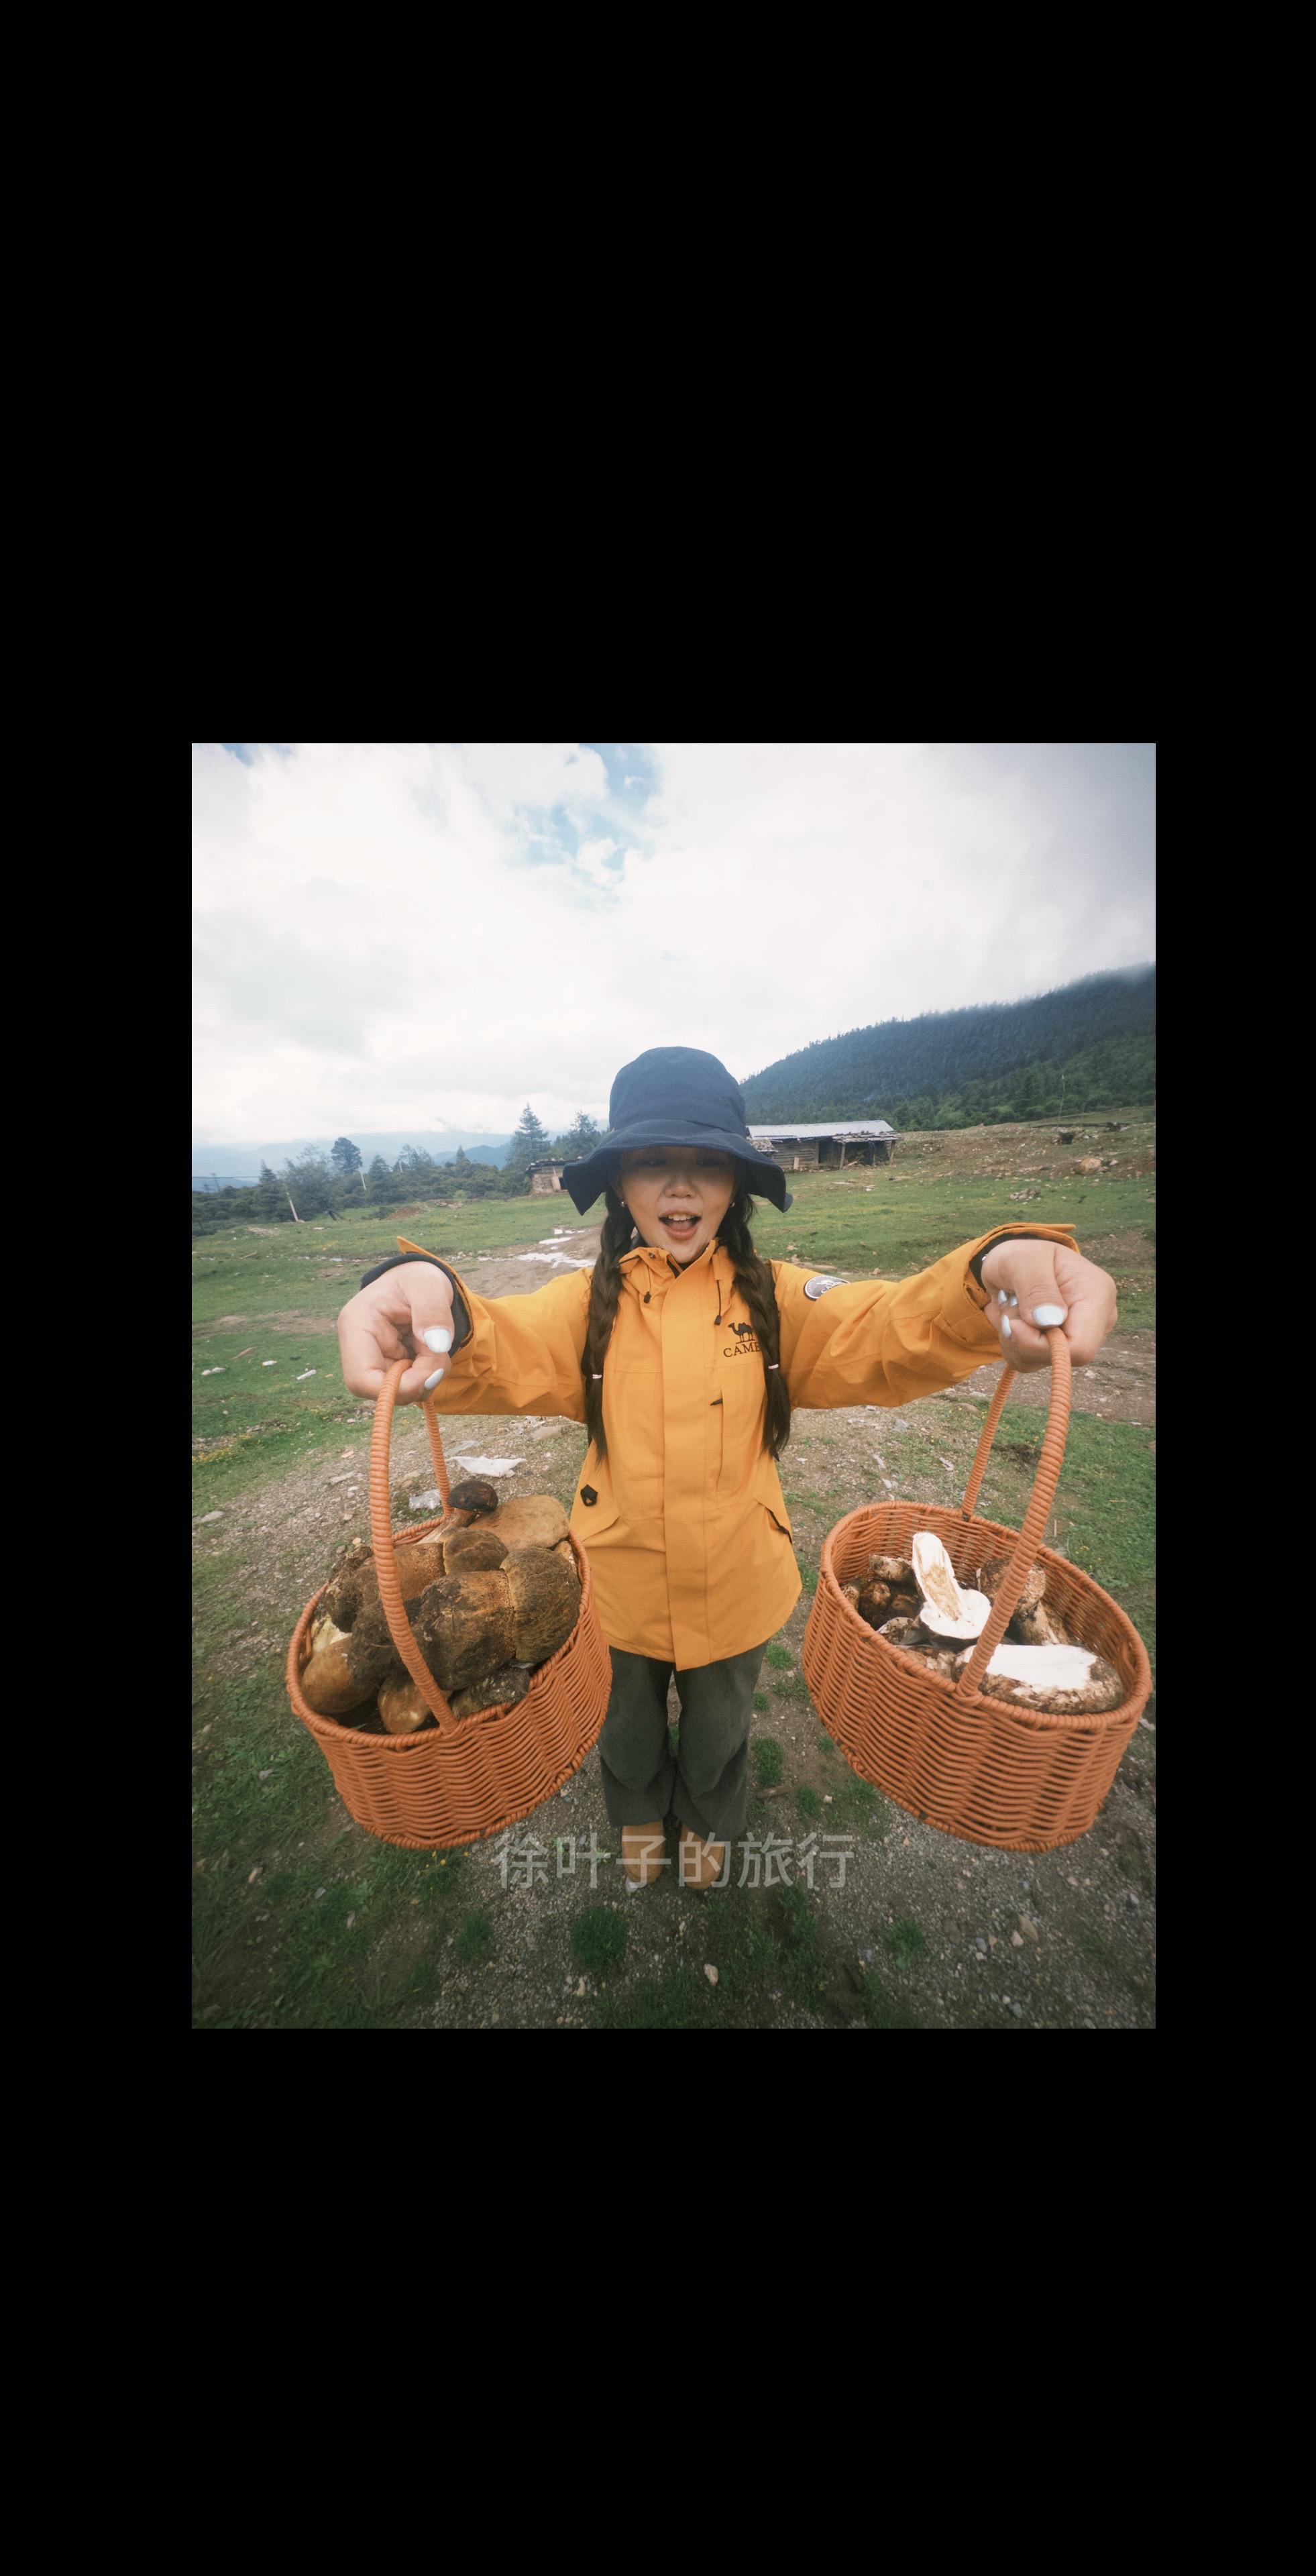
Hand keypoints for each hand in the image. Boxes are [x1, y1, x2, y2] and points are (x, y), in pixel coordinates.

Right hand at [337, 1262, 456, 1402]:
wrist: (417, 1280)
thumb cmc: (418, 1278)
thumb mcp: (429, 1285)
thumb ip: (433, 1312)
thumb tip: (437, 1345)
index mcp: (356, 1325)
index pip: (361, 1379)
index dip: (396, 1388)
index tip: (431, 1374)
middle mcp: (358, 1347)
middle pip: (382, 1390)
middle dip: (419, 1381)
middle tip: (441, 1356)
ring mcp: (372, 1359)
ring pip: (398, 1391)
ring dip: (426, 1377)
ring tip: (436, 1345)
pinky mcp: (387, 1365)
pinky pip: (407, 1385)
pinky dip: (426, 1375)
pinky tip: (431, 1351)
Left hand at [978, 1239, 1117, 1372]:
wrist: (1012, 1264)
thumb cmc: (1018, 1257)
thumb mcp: (1021, 1260)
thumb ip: (1036, 1287)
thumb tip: (1051, 1321)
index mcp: (1097, 1295)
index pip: (1079, 1347)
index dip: (1040, 1345)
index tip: (1013, 1324)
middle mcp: (1096, 1320)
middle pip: (1059, 1357)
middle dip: (1022, 1338)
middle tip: (1008, 1306)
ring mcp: (1080, 1335)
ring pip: (1039, 1361)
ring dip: (1013, 1339)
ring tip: (1011, 1307)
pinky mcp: (1060, 1346)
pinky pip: (1030, 1361)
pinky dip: (1012, 1343)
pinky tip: (1014, 1318)